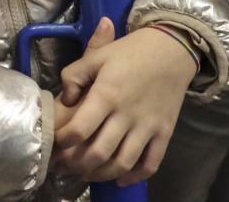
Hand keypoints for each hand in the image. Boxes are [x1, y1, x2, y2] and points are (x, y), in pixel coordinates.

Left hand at [51, 18, 197, 183]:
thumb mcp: (96, 56)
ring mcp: (148, 127)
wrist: (171, 50)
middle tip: (67, 165)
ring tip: (88, 173)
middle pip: (99, 152)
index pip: (80, 129)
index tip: (57, 142)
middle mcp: (127, 115)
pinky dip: (135, 176)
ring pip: (123, 163)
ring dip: (102, 174)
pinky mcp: (164, 133)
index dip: (64, 141)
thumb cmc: (129, 52)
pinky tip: (120, 178)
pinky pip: (151, 163)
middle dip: (78, 164)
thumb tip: (66, 100)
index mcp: (106, 94)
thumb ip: (74, 76)